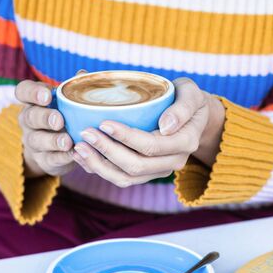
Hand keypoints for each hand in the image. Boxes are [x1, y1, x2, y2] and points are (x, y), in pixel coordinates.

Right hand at [16, 81, 74, 177]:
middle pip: (30, 116)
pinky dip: (61, 157)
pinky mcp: (43, 160)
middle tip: (59, 120)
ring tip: (67, 141)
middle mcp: (29, 120)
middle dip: (44, 118)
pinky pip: (49, 158)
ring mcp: (34, 141)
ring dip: (52, 140)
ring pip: (37, 139)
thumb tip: (83, 73)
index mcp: (34, 101)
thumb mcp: (68, 103)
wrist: (59, 149)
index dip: (32, 93)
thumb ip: (74, 90)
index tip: (46, 96)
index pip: (23, 91)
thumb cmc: (66, 117)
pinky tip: (73, 154)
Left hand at [71, 78, 224, 187]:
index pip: (151, 145)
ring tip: (79, 148)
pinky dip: (101, 170)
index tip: (104, 123)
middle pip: (136, 166)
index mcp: (185, 142)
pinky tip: (83, 157)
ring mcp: (160, 170)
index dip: (126, 137)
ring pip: (127, 178)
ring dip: (100, 166)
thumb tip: (165, 125)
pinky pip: (122, 178)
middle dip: (107, 152)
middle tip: (85, 134)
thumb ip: (183, 107)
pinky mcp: (147, 173)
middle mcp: (174, 161)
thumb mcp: (191, 93)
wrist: (193, 115)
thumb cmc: (188, 98)